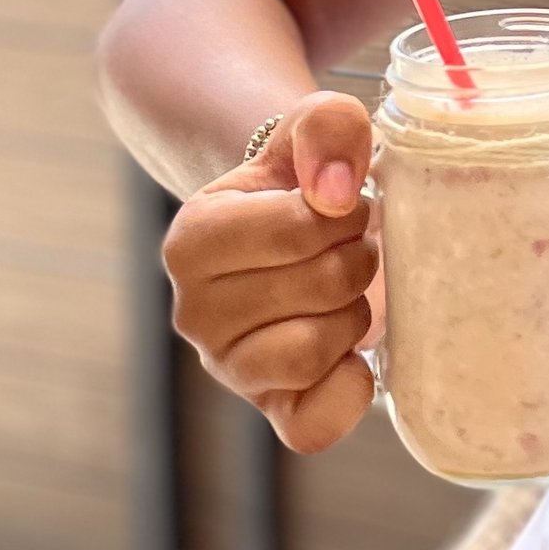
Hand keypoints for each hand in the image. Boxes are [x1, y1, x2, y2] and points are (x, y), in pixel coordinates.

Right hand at [162, 89, 380, 451]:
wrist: (301, 234)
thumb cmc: (306, 180)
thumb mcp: (313, 128)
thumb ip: (327, 126)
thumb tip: (334, 193)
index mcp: (191, 240)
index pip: (297, 229)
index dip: (345, 214)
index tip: (341, 207)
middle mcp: (194, 312)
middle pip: (317, 288)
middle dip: (357, 259)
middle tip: (351, 247)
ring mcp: (227, 368)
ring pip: (315, 351)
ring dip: (355, 315)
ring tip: (346, 291)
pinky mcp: (269, 412)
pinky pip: (314, 423)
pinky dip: (349, 388)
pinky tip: (352, 352)